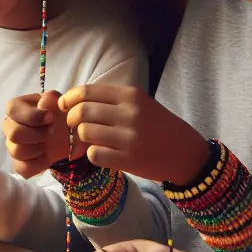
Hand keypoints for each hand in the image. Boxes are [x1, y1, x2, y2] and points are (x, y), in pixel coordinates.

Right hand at [2, 90, 79, 177]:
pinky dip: (38, 164)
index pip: (12, 109)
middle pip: (14, 133)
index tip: (50, 118)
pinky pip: (22, 168)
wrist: (68, 136)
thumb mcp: (60, 102)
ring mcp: (12, 145)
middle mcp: (10, 126)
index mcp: (17, 108)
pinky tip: (47, 157)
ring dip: (39, 148)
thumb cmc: (59, 115)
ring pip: (17, 151)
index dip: (32, 115)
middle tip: (52, 131)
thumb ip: (52, 98)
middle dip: (38, 134)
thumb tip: (43, 100)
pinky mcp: (18, 163)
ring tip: (49, 144)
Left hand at [60, 85, 209, 185]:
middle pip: (82, 112)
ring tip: (93, 141)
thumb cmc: (159, 127)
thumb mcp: (141, 104)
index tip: (64, 106)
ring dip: (82, 138)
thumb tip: (74, 102)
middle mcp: (130, 113)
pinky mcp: (129, 159)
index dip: (69, 99)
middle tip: (76, 127)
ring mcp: (129, 137)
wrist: (187, 153)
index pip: (87, 91)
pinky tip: (103, 154)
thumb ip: (111, 101)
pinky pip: (94, 154)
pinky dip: (93, 154)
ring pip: (85, 133)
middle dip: (72, 120)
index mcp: (131, 95)